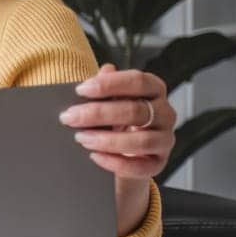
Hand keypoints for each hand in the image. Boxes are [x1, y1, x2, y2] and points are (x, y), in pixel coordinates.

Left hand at [58, 62, 175, 179]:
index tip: (81, 89)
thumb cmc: (115, 119)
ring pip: (141, 141)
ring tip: (82, 138)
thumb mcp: (108, 100)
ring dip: (107, 140)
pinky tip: (95, 156)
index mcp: (154, 90)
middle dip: (98, 114)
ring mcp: (164, 139)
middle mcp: (164, 113)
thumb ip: (106, 86)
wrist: (123, 151)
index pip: (138, 81)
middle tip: (70, 117)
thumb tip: (105, 70)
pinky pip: (140, 166)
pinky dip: (116, 162)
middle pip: (135, 111)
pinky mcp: (158, 163)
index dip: (109, 84)